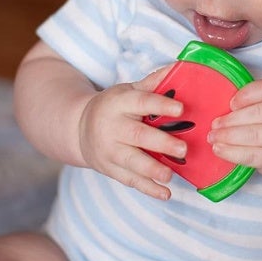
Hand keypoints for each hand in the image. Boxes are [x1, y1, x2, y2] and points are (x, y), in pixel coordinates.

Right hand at [77, 68, 188, 199]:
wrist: (78, 127)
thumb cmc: (114, 106)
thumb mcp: (128, 91)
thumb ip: (153, 83)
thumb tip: (179, 66)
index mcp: (119, 103)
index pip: (142, 102)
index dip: (161, 105)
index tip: (181, 109)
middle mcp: (112, 127)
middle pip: (137, 136)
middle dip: (160, 143)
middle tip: (183, 149)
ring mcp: (109, 150)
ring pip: (131, 162)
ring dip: (152, 170)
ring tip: (170, 175)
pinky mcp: (110, 169)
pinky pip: (129, 180)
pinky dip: (148, 189)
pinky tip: (165, 194)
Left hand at [208, 79, 261, 179]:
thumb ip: (260, 101)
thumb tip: (224, 107)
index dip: (247, 94)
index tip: (231, 103)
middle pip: (259, 113)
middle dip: (232, 119)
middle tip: (215, 124)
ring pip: (253, 135)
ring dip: (228, 136)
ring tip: (213, 136)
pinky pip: (251, 155)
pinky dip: (231, 152)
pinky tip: (219, 149)